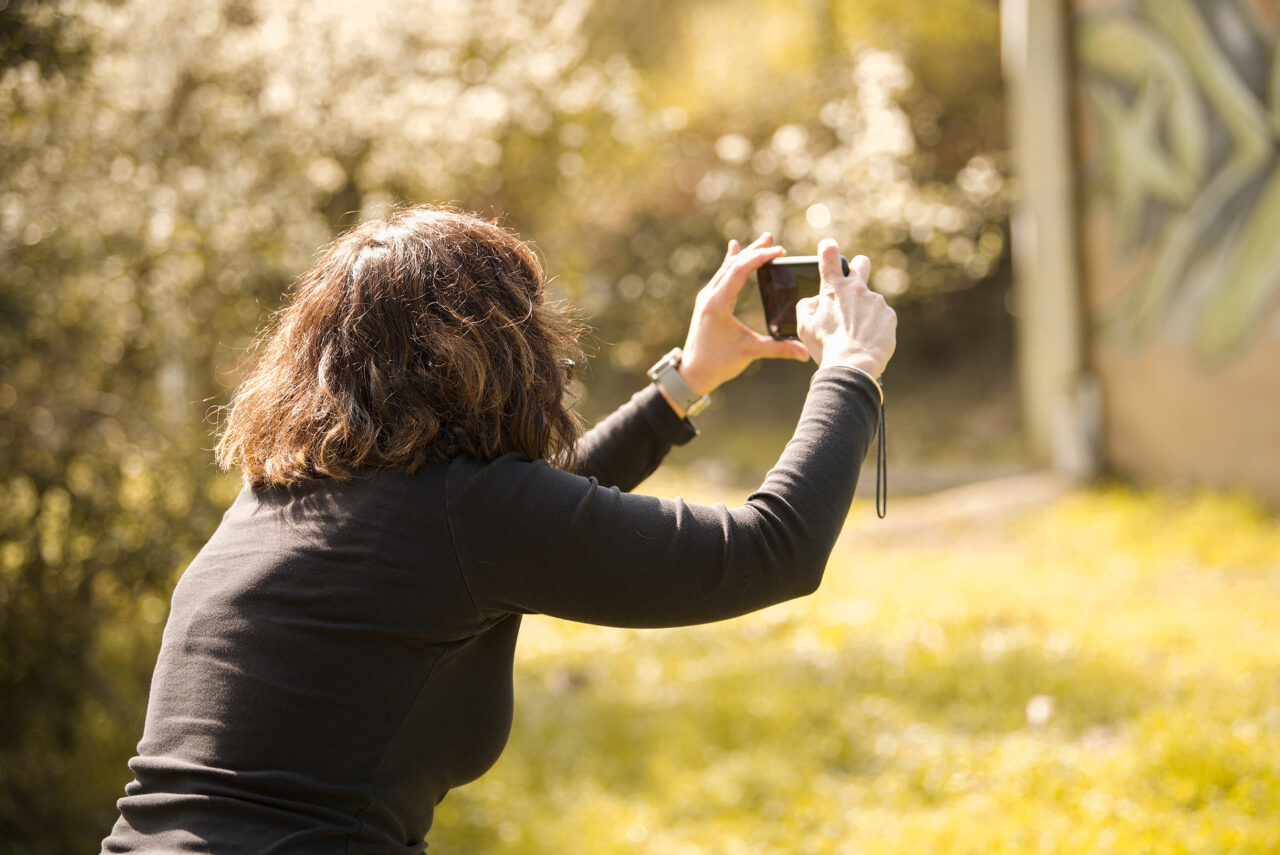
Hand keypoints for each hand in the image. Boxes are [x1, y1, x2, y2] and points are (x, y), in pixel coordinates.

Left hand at [677, 234, 809, 396]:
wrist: (692, 372)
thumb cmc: (717, 363)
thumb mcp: (749, 352)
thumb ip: (778, 349)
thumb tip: (805, 352)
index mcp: (717, 303)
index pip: (740, 270)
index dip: (760, 258)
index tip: (779, 251)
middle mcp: (709, 295)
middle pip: (733, 264)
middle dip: (754, 251)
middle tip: (772, 239)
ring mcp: (707, 297)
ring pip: (727, 268)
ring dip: (745, 254)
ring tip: (762, 242)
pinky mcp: (708, 302)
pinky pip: (722, 276)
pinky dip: (732, 263)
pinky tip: (734, 249)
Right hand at [795, 239, 895, 376]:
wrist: (853, 364)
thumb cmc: (826, 346)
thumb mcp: (805, 326)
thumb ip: (807, 306)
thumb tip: (816, 300)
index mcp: (833, 288)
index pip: (830, 255)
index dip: (829, 248)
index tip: (829, 247)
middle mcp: (856, 288)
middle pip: (861, 263)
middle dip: (857, 268)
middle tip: (852, 286)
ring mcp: (875, 301)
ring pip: (869, 300)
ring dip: (864, 311)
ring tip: (855, 334)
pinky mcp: (889, 315)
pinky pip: (881, 316)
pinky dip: (875, 326)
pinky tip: (867, 339)